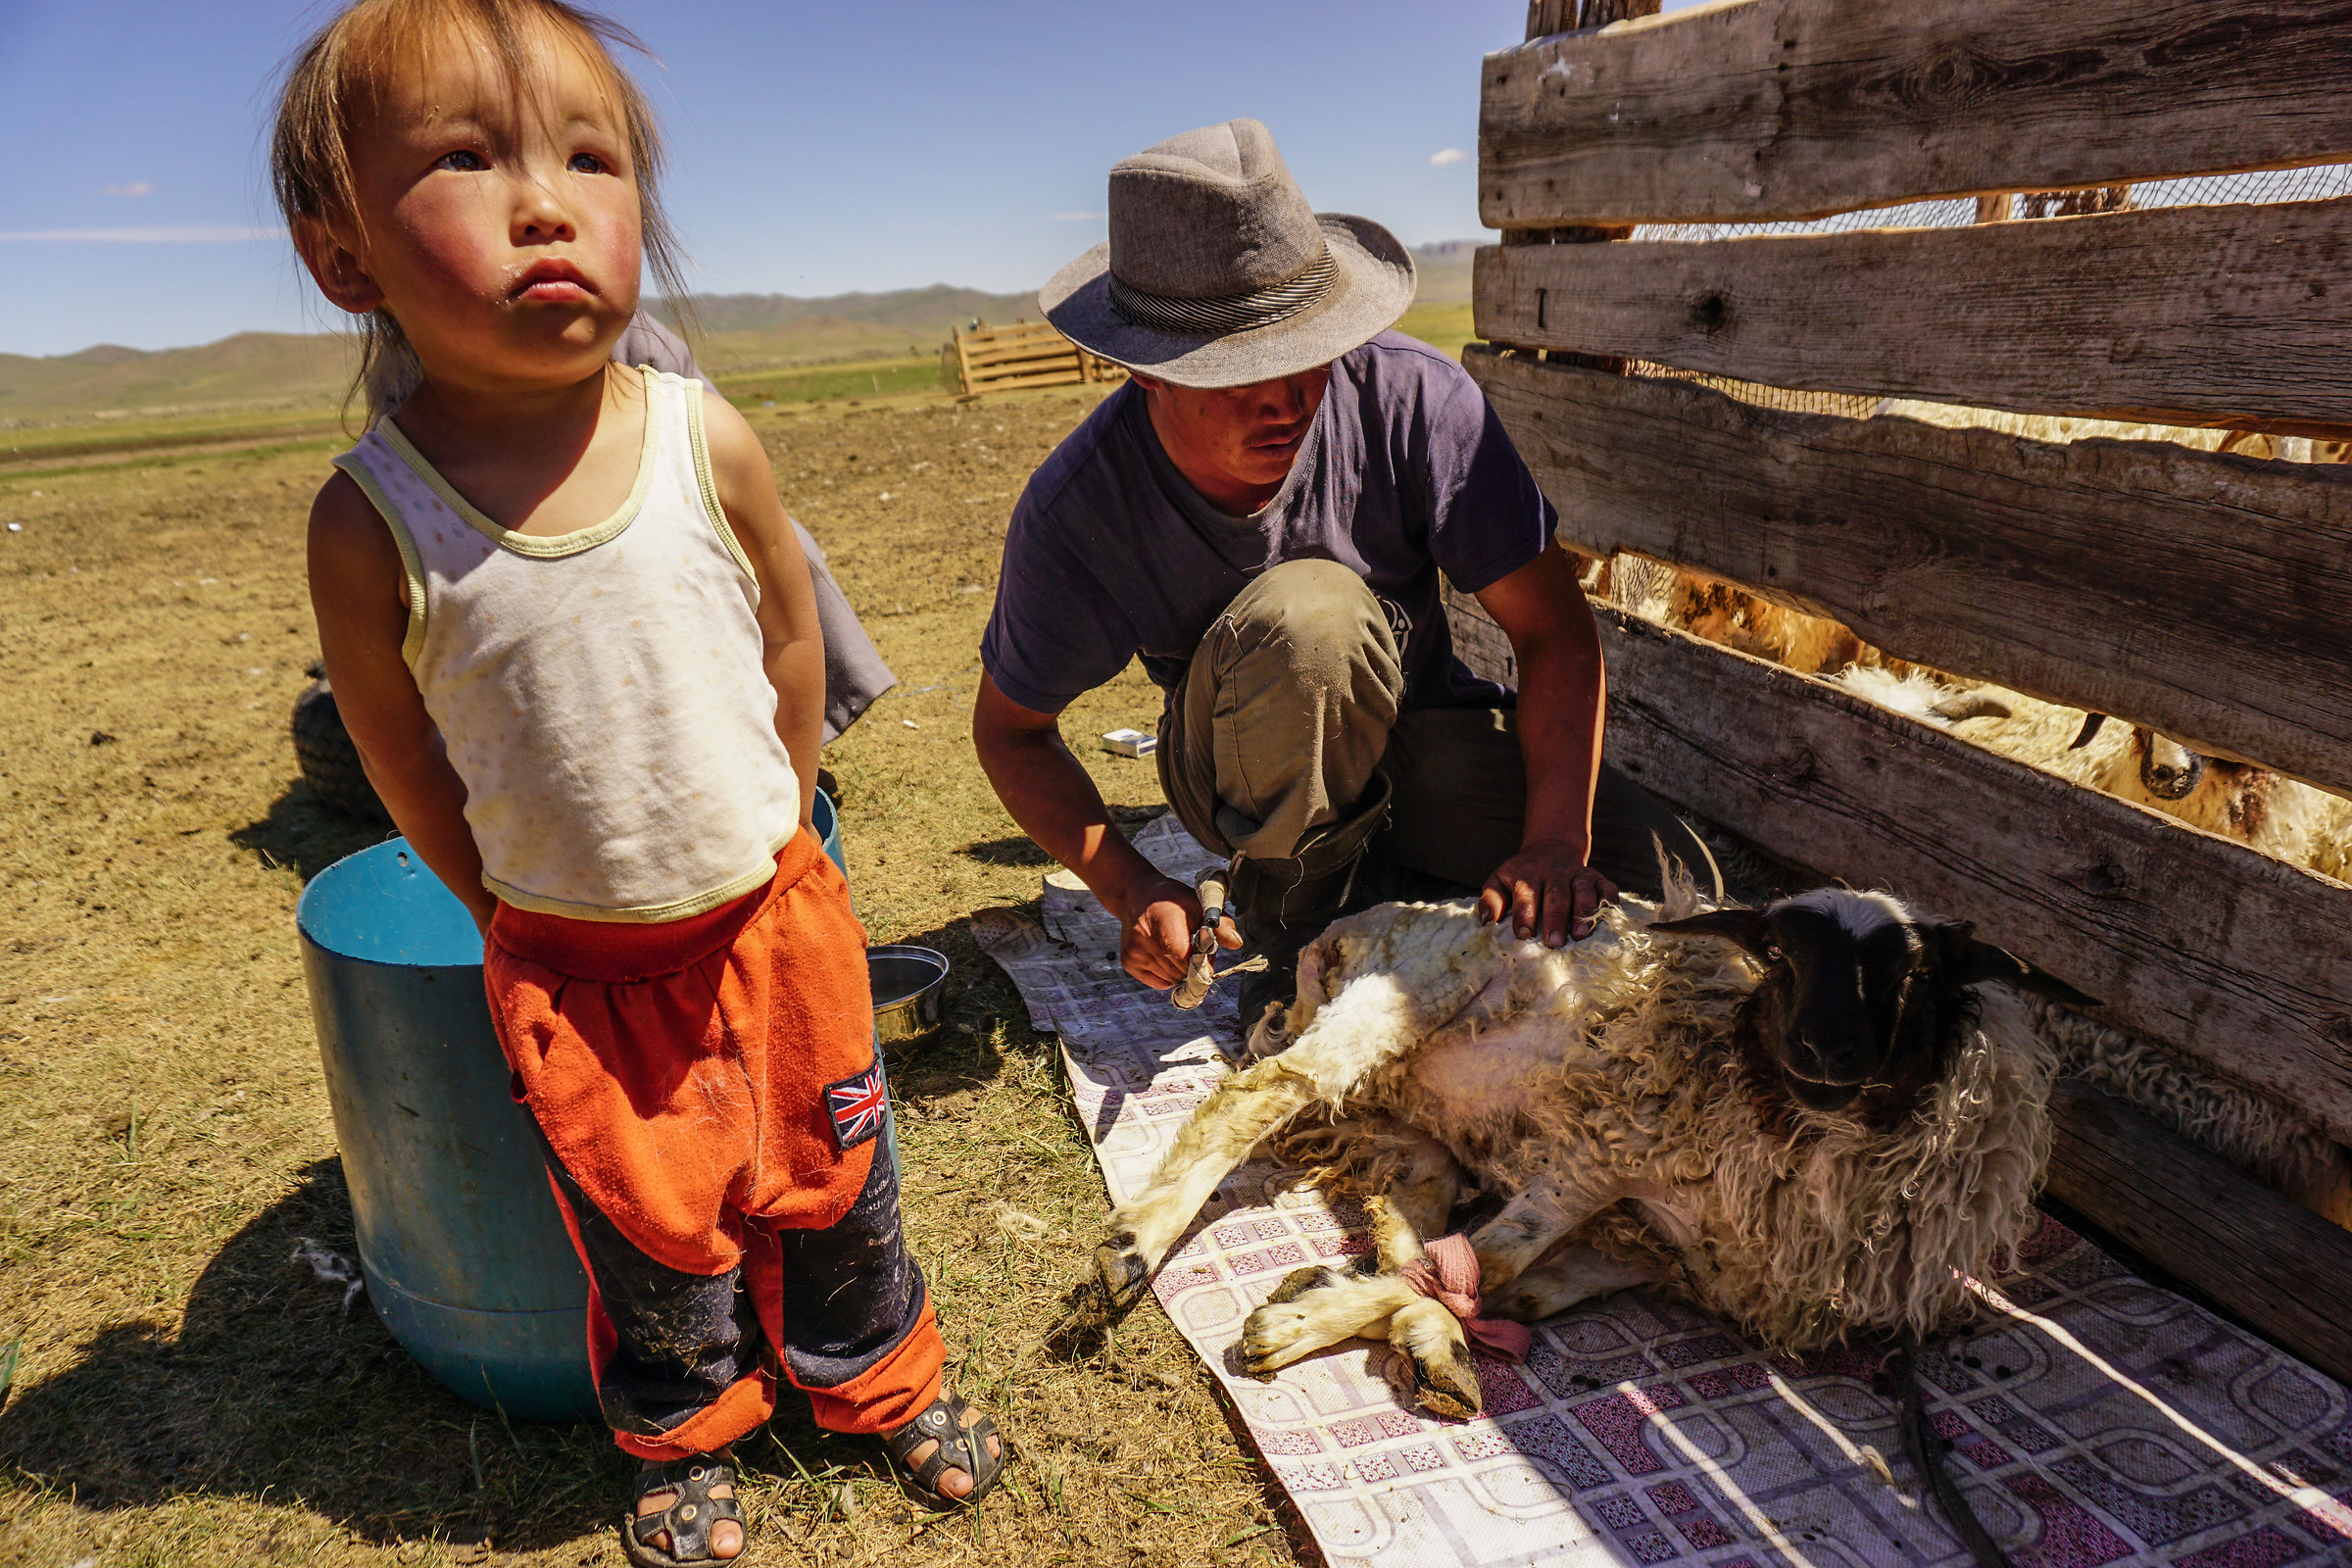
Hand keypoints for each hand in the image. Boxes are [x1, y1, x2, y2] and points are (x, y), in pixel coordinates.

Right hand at [1112, 873, 1240, 989]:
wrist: (1138, 896)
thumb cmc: (1175, 902)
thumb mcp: (1199, 904)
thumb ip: (1220, 924)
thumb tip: (1236, 943)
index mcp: (1163, 918)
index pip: (1181, 954)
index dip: (1199, 964)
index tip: (1209, 963)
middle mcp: (1144, 936)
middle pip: (1178, 969)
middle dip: (1194, 967)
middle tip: (1198, 953)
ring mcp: (1134, 950)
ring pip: (1170, 978)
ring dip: (1182, 972)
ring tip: (1181, 951)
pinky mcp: (1128, 961)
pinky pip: (1159, 982)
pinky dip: (1169, 976)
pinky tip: (1167, 957)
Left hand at [1479, 839, 1616, 946]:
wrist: (1550, 848)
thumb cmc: (1521, 875)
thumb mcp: (1499, 880)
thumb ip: (1491, 899)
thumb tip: (1487, 920)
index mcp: (1528, 873)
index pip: (1526, 893)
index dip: (1525, 914)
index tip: (1524, 935)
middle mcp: (1554, 872)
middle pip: (1556, 894)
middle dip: (1555, 919)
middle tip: (1553, 943)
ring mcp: (1578, 873)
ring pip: (1583, 890)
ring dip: (1583, 913)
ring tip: (1580, 935)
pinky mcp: (1597, 876)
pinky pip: (1607, 887)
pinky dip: (1609, 902)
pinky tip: (1607, 918)